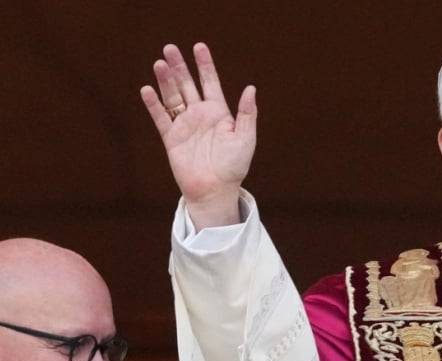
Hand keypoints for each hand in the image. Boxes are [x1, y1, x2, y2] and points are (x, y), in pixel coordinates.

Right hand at [140, 43, 256, 229]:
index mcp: (219, 113)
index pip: (210, 82)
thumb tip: (250, 88)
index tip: (199, 47)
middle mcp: (200, 115)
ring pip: (172, 97)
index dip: (205, 65)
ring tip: (159, 63)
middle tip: (170, 48)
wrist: (215, 190)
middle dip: (179, 67)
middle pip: (187, 84)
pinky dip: (153, 104)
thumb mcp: (246, 138)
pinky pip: (161, 118)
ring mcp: (184, 125)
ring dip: (165, 81)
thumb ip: (247, 114)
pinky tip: (147, 89)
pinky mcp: (171, 138)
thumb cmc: (234, 166)